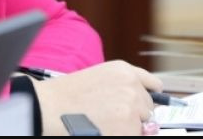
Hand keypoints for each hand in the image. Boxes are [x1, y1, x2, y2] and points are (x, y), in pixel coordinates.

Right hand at [31, 60, 161, 135]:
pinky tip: (104, 131)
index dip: (147, 98)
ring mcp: (132, 108)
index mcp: (124, 71)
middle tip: (111, 118)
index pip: (153, 85)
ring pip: (143, 126)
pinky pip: (135, 136)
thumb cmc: (66, 96)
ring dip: (129, 128)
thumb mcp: (98, 77)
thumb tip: (141, 108)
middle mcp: (132, 86)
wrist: (49, 108)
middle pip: (148, 109)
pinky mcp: (129, 129)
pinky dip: (122, 135)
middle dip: (135, 115)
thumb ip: (122, 87)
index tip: (145, 106)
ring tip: (104, 124)